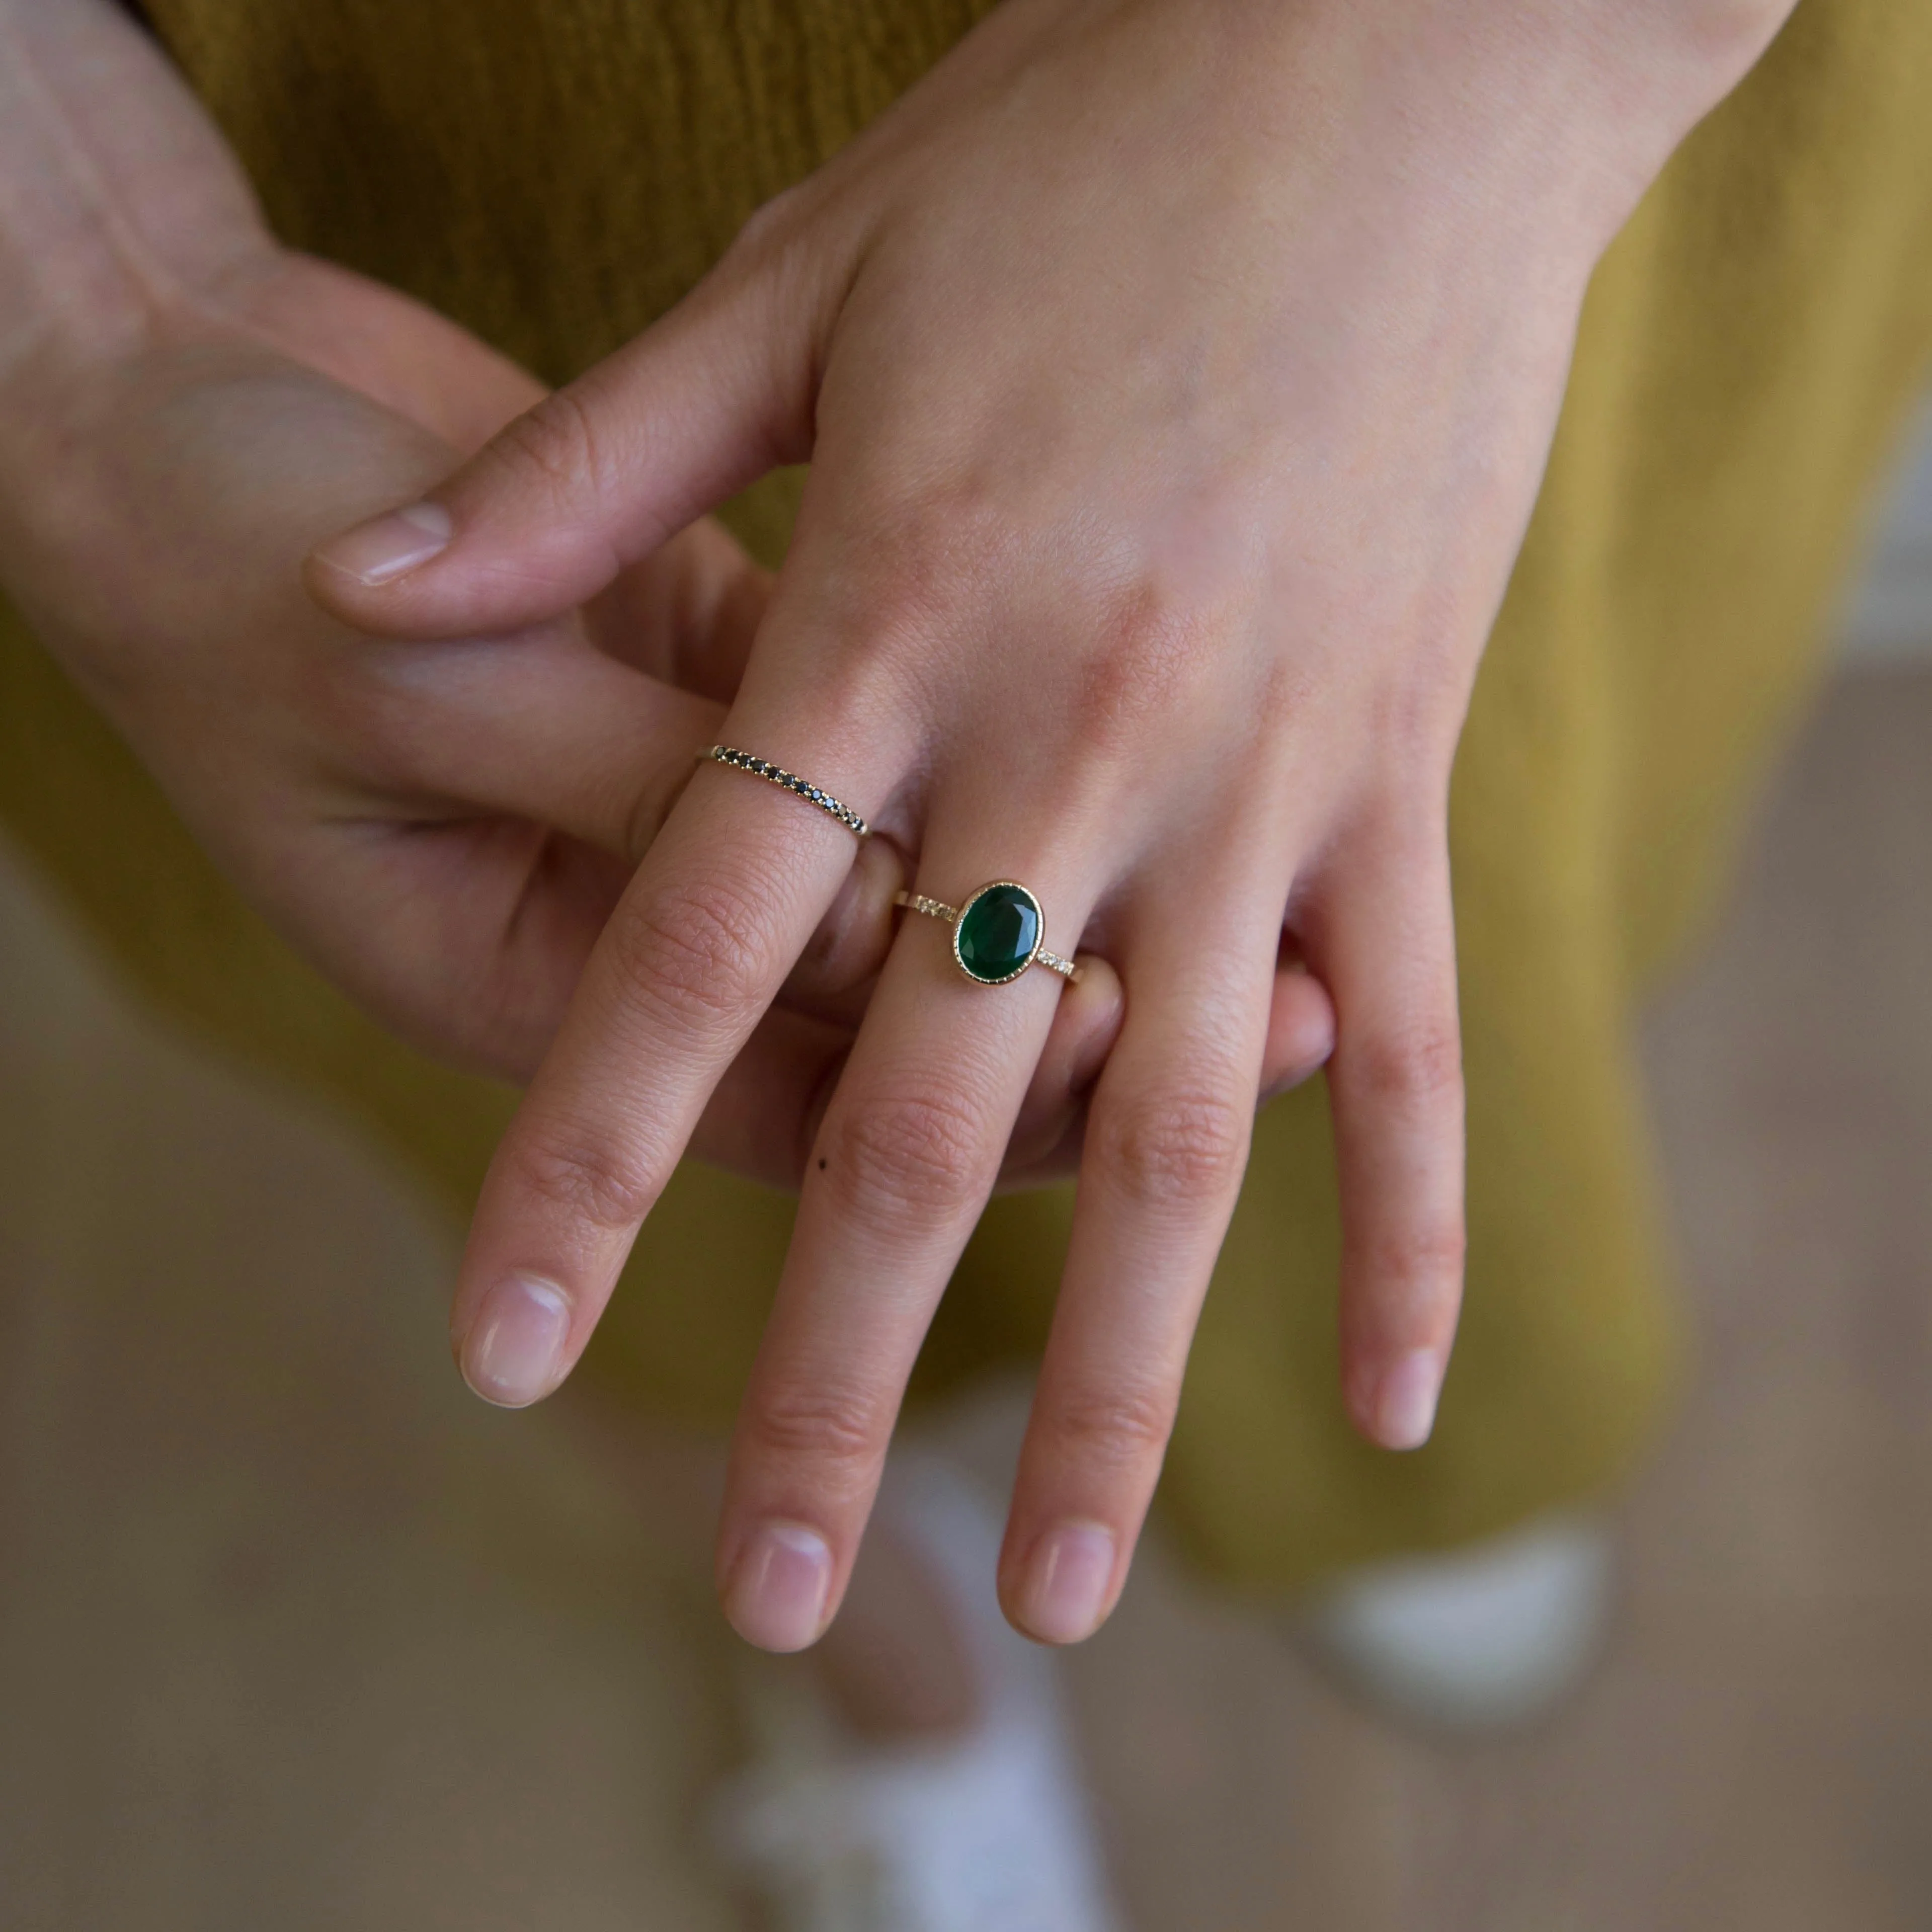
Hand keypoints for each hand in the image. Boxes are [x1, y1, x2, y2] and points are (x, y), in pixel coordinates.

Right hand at [0, 0, 1331, 1189]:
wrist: (172, 401)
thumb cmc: (232, 540)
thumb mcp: (434, 689)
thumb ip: (652, 796)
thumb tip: (879, 900)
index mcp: (535, 970)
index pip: (777, 1102)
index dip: (946, 1111)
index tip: (1111, 1068)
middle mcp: (642, 915)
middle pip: (887, 1038)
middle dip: (1067, 1057)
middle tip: (1278, 1042)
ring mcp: (702, 807)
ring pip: (915, 908)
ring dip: (1081, 925)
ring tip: (1276, 941)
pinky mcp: (745, 685)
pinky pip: (902, 769)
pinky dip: (1021, 786)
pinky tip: (1182, 763)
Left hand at [309, 0, 1785, 1645]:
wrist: (1387, 51)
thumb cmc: (1082, 147)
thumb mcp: (800, 277)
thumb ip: (587, 477)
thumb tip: (372, 592)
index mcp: (899, 616)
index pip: (705, 947)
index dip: (585, 1158)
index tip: (507, 1347)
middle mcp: (1077, 733)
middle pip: (920, 1108)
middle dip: (832, 1366)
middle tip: (772, 1578)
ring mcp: (1263, 767)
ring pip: (1175, 1137)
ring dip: (1122, 1382)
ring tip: (1072, 1581)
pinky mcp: (1401, 764)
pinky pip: (1408, 1037)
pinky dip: (1406, 1224)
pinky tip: (1395, 1402)